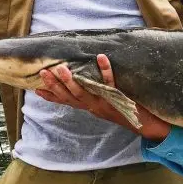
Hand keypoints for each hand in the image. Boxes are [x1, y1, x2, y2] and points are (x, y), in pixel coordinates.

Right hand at [36, 54, 171, 141]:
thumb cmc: (125, 111)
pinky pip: (110, 83)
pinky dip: (105, 70)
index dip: (51, 97)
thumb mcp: (104, 105)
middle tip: (44, 72)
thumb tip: (82, 83)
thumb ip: (93, 96)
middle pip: (70, 97)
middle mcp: (94, 107)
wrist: (147, 125)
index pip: (66, 102)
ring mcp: (105, 103)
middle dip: (55, 85)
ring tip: (62, 68)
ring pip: (84, 92)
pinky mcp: (117, 98)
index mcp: (89, 107)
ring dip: (72, 81)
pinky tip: (101, 57)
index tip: (35, 89)